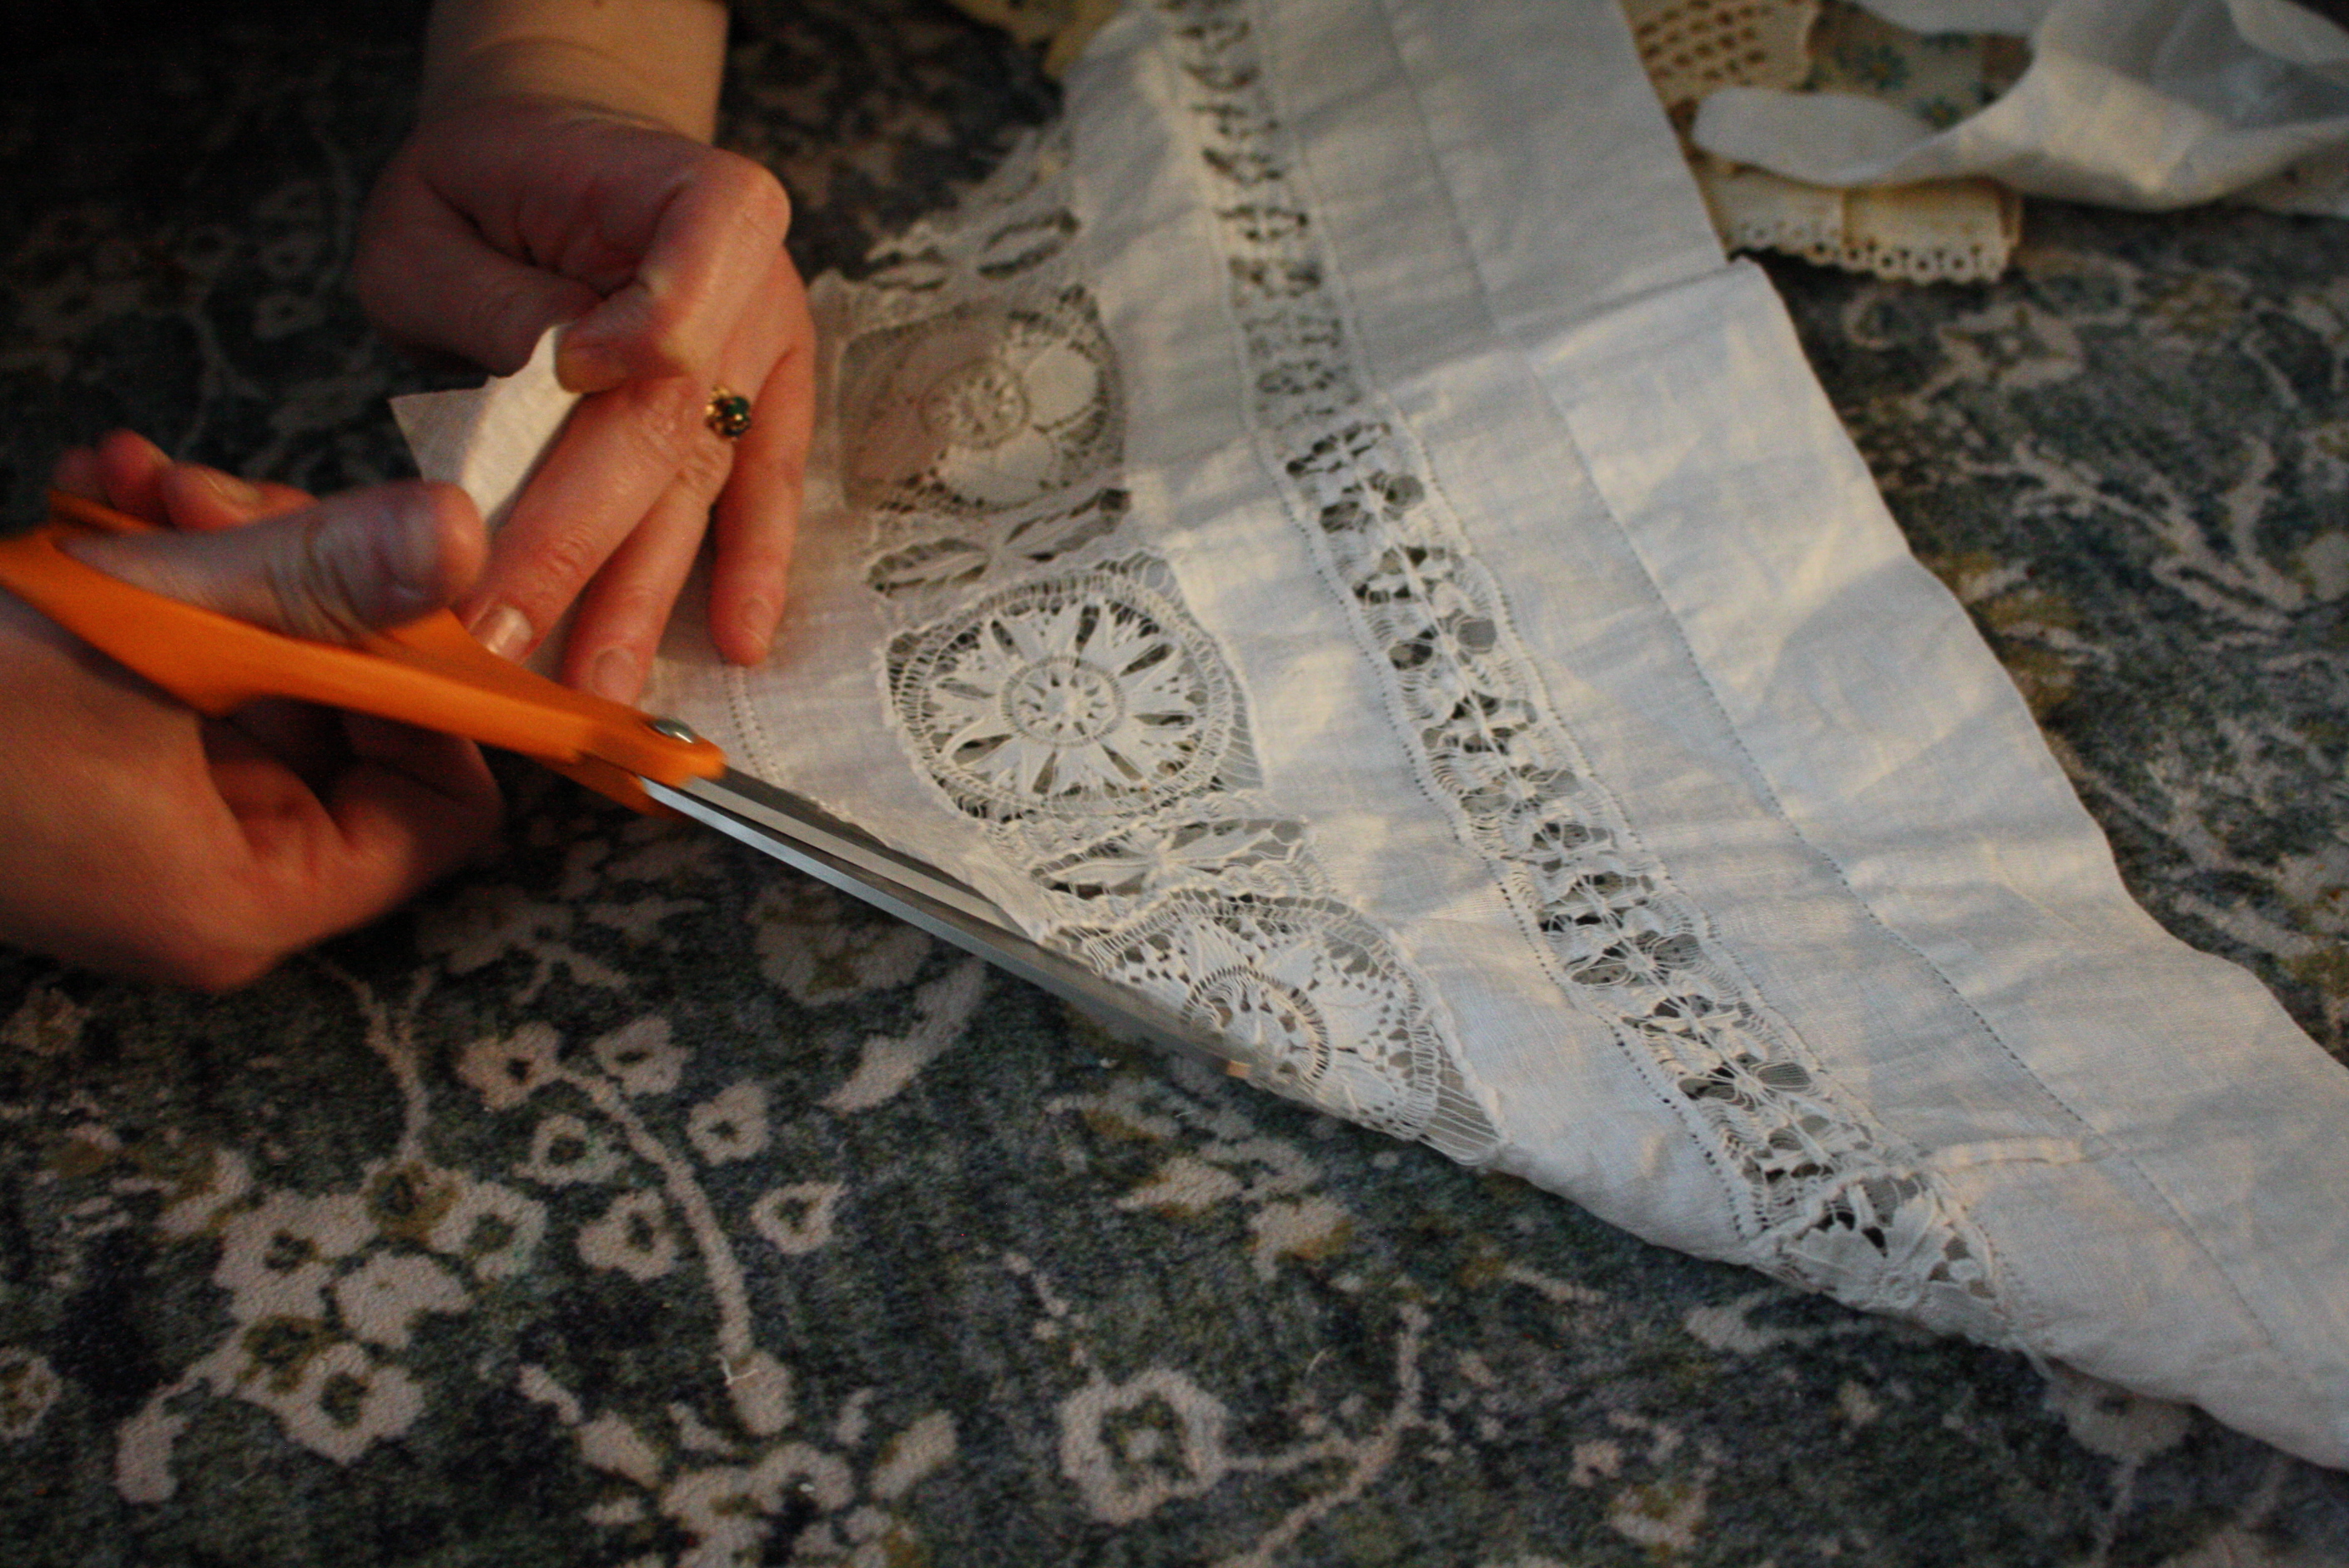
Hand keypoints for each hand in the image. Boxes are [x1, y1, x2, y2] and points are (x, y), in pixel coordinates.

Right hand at [1, 432, 501, 988]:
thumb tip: (466, 535)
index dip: (434, 691)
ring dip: (228, 552)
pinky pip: (188, 657)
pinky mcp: (101, 755)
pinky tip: (107, 490)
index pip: (443, 811)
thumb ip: (312, 579)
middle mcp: (217, 873)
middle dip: (314, 586)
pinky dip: (160, 570)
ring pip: (272, 663)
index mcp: (249, 895)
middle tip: (226, 496)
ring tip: (143, 482)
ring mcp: (156, 814)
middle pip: (359, 718)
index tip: (383, 583)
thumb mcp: (142, 617)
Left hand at [356, 1, 815, 703]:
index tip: (576, 372)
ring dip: (644, 589)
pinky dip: (746, 570)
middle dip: (584, 535)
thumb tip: (555, 375)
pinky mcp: (764, 411)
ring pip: (703, 482)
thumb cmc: (482, 191)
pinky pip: (759, 497)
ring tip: (595, 684)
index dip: (647, 329)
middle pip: (675, 416)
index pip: (695, 265)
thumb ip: (487, 295)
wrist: (554, 163)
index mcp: (687, 194)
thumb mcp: (434, 214)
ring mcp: (765, 353)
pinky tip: (737, 642)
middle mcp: (751, 277)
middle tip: (506, 631)